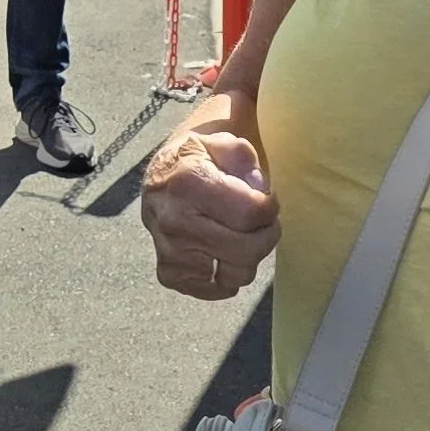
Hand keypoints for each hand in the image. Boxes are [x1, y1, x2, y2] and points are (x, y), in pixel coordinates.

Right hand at [142, 113, 280, 295]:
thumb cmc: (199, 159)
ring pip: (236, 275)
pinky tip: (222, 252)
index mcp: (189, 182)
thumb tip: (258, 185)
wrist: (160, 177)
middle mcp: (175, 220)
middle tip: (261, 222)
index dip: (270, 207)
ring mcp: (170, 251)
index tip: (266, 200)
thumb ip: (244, 155)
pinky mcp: (169, 274)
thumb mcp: (220, 141)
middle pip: (247, 249)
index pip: (252, 213)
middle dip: (265, 235)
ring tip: (240, 235)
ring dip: (248, 258)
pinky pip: (215, 289)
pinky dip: (226, 275)